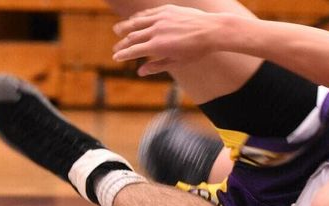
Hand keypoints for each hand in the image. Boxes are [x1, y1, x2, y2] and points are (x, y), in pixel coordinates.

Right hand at [112, 5, 231, 75]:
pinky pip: (148, 13)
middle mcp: (156, 30)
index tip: (116, 57)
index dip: (123, 54)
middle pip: (132, 36)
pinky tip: (135, 20)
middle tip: (116, 48)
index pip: (134, 50)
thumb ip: (157, 66)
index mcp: (158, 46)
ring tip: (117, 30)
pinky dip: (139, 17)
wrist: (212, 30)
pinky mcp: (167, 10)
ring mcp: (161, 18)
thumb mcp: (177, 62)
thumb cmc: (197, 50)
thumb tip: (140, 72)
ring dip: (125, 27)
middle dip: (122, 43)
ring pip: (137, 22)